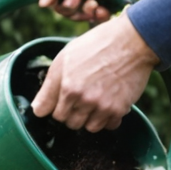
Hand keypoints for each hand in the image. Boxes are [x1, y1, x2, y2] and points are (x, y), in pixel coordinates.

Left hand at [30, 15, 160, 132]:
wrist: (132, 41)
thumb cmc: (97, 45)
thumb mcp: (65, 58)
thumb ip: (49, 87)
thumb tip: (37, 110)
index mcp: (66, 86)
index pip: (47, 113)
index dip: (54, 105)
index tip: (61, 99)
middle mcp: (82, 99)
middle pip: (68, 122)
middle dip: (72, 112)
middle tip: (82, 96)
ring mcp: (101, 106)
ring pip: (88, 128)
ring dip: (90, 118)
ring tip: (96, 99)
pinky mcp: (118, 110)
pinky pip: (108, 126)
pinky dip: (108, 118)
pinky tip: (109, 102)